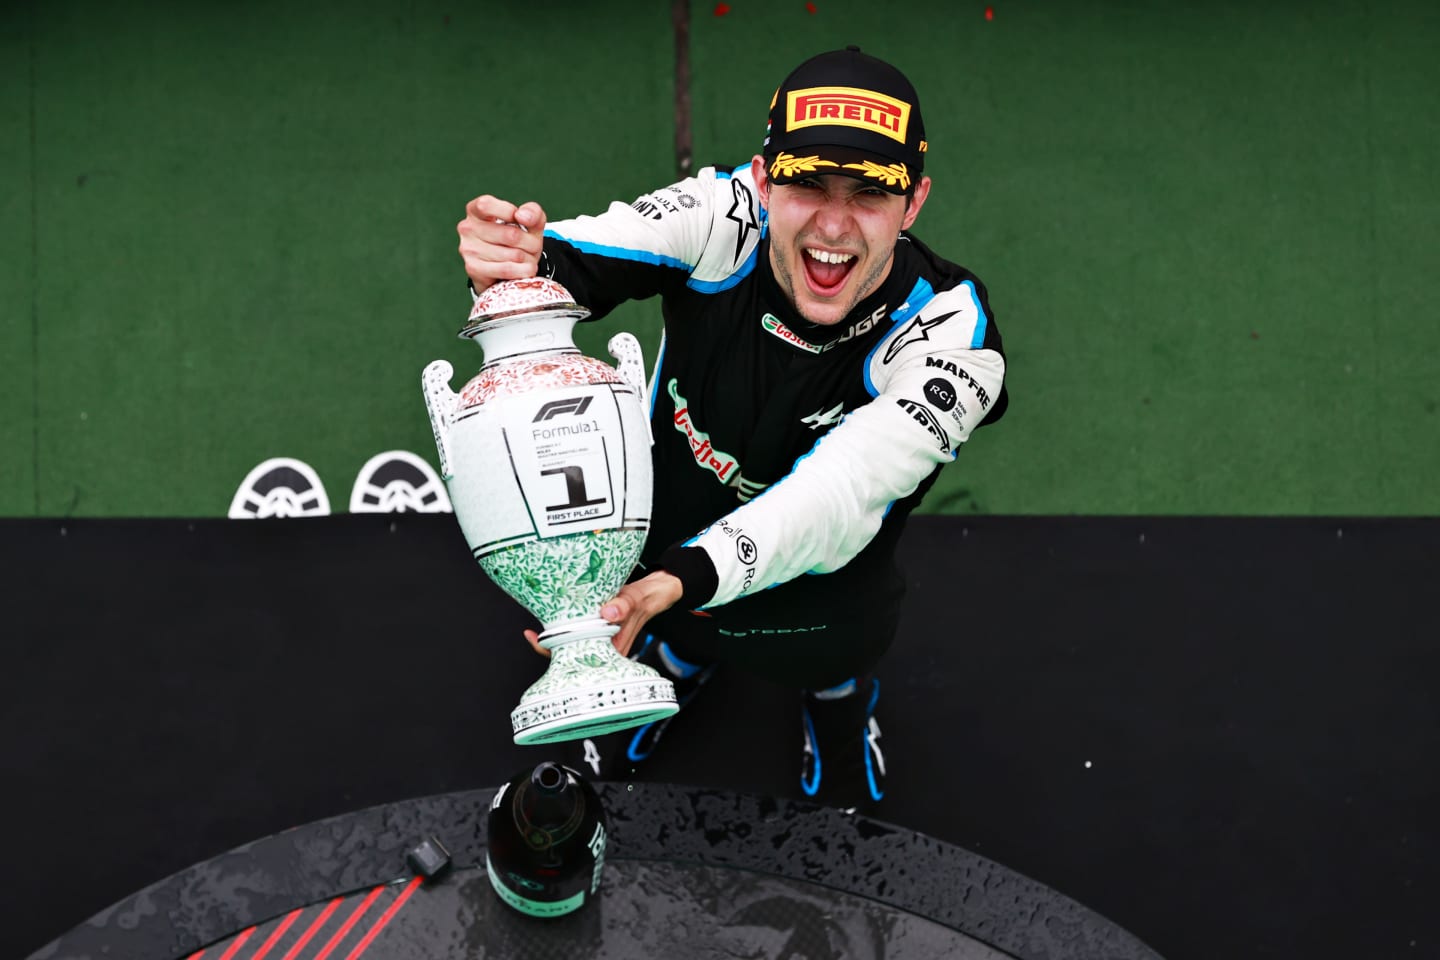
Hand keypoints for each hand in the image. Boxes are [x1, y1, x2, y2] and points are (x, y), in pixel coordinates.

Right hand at [457, 196, 547, 292]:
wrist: (504, 272)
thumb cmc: (515, 240)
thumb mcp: (528, 221)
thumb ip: (532, 211)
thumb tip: (522, 216)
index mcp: (476, 210)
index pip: (486, 205)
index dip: (508, 212)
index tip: (519, 220)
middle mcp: (468, 228)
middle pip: (511, 235)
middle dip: (531, 243)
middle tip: (532, 246)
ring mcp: (469, 250)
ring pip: (514, 255)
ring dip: (529, 259)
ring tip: (526, 258)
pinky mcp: (474, 269)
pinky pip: (507, 270)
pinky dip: (524, 271)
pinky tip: (526, 269)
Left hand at [521, 570, 684, 658]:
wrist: (653, 593)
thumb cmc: (644, 600)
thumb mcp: (634, 599)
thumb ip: (623, 606)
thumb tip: (609, 613)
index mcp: (612, 650)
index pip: (579, 660)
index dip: (555, 653)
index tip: (538, 640)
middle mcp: (603, 648)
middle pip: (570, 655)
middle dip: (549, 646)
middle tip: (531, 633)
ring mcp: (598, 640)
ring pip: (570, 644)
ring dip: (555, 636)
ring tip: (537, 629)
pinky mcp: (595, 630)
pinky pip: (575, 632)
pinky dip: (564, 626)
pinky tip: (552, 618)